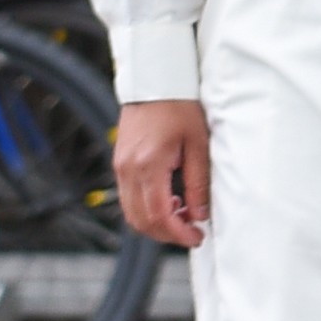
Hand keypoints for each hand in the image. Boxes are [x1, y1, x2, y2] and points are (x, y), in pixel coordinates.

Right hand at [116, 97, 210, 247]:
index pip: (158, 215)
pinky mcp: (120, 163)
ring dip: (156, 222)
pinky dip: (147, 207)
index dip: (177, 233)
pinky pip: (129, 197)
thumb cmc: (182, 108)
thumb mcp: (198, 145)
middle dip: (167, 233)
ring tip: (185, 216)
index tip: (196, 238)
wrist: (157, 82)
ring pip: (131, 212)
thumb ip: (198, 182)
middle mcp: (128, 169)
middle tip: (193, 233)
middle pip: (141, 220)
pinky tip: (170, 201)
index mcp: (148, 165)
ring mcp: (120, 166)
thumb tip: (200, 214)